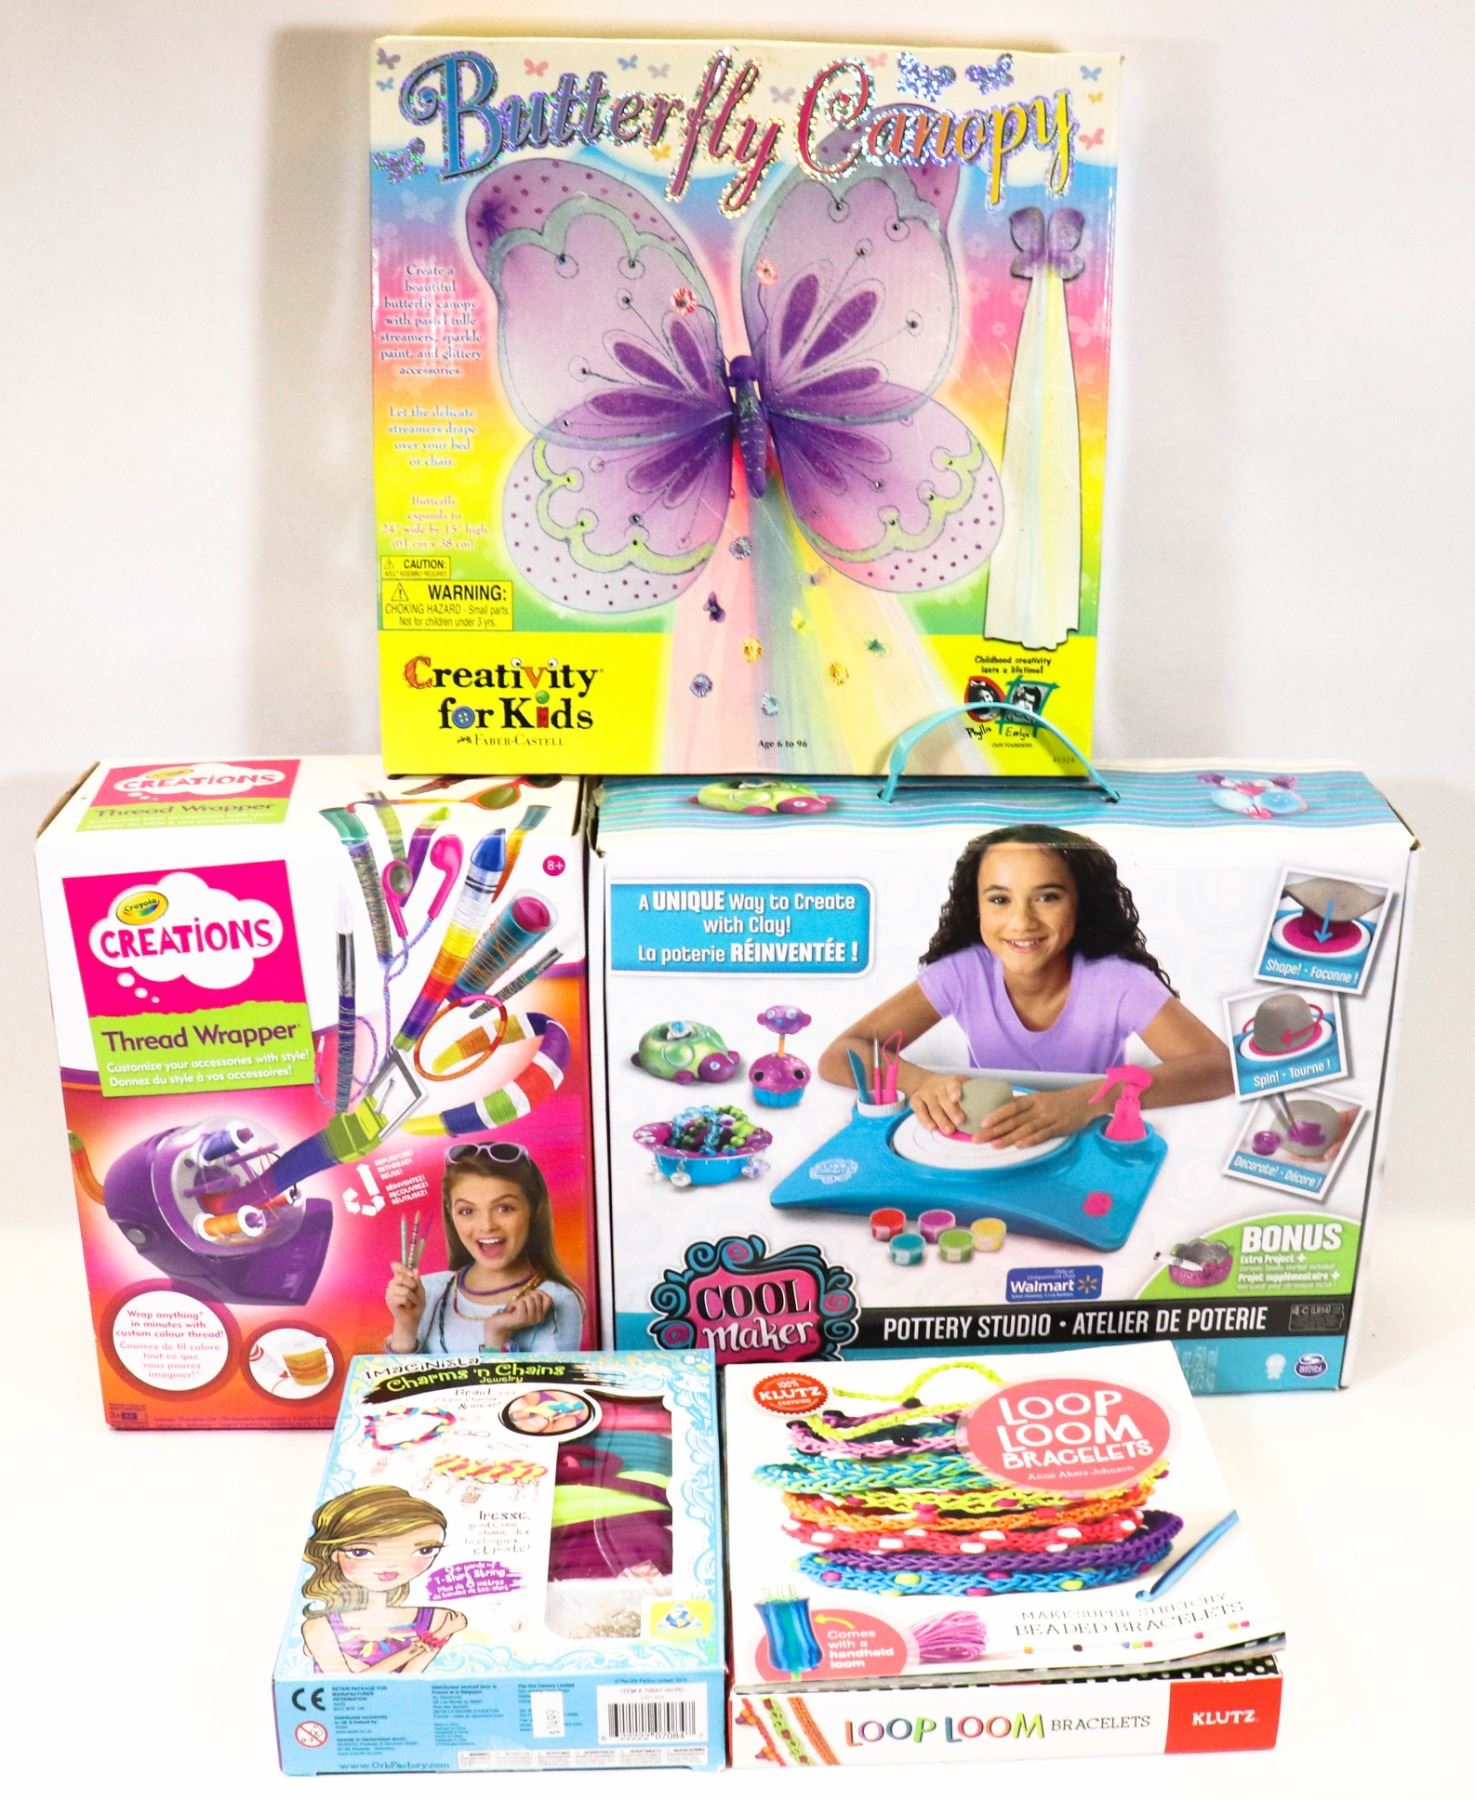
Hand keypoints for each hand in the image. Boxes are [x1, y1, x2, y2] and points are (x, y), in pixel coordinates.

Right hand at [385, 1261, 425, 1349]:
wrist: (412, 1319)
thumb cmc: (416, 1304)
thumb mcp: (420, 1291)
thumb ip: (417, 1280)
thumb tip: (415, 1270)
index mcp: (399, 1279)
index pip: (396, 1267)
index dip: (402, 1267)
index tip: (410, 1273)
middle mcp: (392, 1284)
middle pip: (401, 1277)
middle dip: (412, 1285)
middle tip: (415, 1292)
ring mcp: (390, 1293)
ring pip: (405, 1290)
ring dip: (413, 1297)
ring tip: (412, 1302)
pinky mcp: (390, 1301)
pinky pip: (404, 1298)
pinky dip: (410, 1303)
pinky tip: (408, 1306)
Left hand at [483, 1288, 552, 1347]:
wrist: (501, 1323)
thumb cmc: (515, 1311)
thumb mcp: (528, 1304)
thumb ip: (535, 1298)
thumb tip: (538, 1290)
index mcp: (542, 1315)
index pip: (549, 1299)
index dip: (540, 1292)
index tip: (531, 1293)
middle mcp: (539, 1318)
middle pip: (537, 1297)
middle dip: (527, 1296)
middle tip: (520, 1303)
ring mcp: (531, 1319)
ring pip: (529, 1299)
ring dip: (520, 1300)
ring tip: (515, 1307)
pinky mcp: (522, 1318)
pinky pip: (521, 1303)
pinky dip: (514, 1303)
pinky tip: (511, 1310)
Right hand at [909, 1071, 965, 1133]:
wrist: (922, 1082)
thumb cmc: (947, 1088)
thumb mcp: (958, 1084)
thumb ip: (971, 1092)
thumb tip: (990, 1107)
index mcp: (950, 1082)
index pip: (953, 1085)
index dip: (955, 1091)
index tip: (957, 1098)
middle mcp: (937, 1088)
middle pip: (944, 1099)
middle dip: (952, 1111)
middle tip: (960, 1121)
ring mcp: (926, 1095)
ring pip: (933, 1108)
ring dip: (941, 1119)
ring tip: (949, 1130)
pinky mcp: (916, 1102)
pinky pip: (920, 1112)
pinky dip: (925, 1120)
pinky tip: (932, 1127)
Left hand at [975, 1085, 1100, 1148]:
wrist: (1084, 1101)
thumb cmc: (1058, 1101)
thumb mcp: (1039, 1099)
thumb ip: (1022, 1105)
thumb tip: (1000, 1109)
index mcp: (1032, 1099)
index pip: (1010, 1107)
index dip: (996, 1115)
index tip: (981, 1123)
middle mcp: (1038, 1108)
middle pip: (1013, 1120)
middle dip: (994, 1130)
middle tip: (978, 1138)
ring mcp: (1049, 1117)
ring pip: (1025, 1128)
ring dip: (1009, 1137)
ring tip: (994, 1145)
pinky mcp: (1059, 1127)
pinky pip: (1043, 1134)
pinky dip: (1031, 1140)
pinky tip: (1020, 1145)